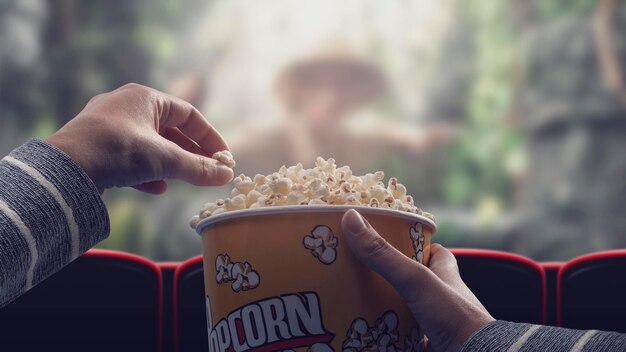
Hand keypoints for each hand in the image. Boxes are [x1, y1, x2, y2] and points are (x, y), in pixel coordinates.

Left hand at [46, 83, 233, 193]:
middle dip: (190, 153)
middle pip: (170, 130)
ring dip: (170, 164)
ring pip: (151, 144)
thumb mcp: (164, 160)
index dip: (210, 137)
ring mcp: (109, 125)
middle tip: (207, 172)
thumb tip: (226, 176)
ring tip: (182, 181)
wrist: (64, 168)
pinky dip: (147, 171)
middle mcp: (127, 106)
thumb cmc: (117, 151)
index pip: (189, 114)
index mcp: (145, 98)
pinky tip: (156, 188)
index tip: (224, 158)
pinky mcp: (97, 145)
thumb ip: (198, 168)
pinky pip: (131, 156)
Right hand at [341, 209, 493, 351]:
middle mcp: (442, 298)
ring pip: (405, 311)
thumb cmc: (456, 318)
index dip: (416, 245)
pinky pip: (402, 338)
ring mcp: (434, 323)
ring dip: (384, 309)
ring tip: (354, 302)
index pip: (434, 253)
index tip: (391, 239)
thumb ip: (384, 255)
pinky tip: (369, 335)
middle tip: (360, 273)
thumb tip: (352, 220)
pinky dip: (386, 337)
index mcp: (446, 275)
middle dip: (389, 279)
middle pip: (413, 282)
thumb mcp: (416, 280)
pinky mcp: (427, 344)